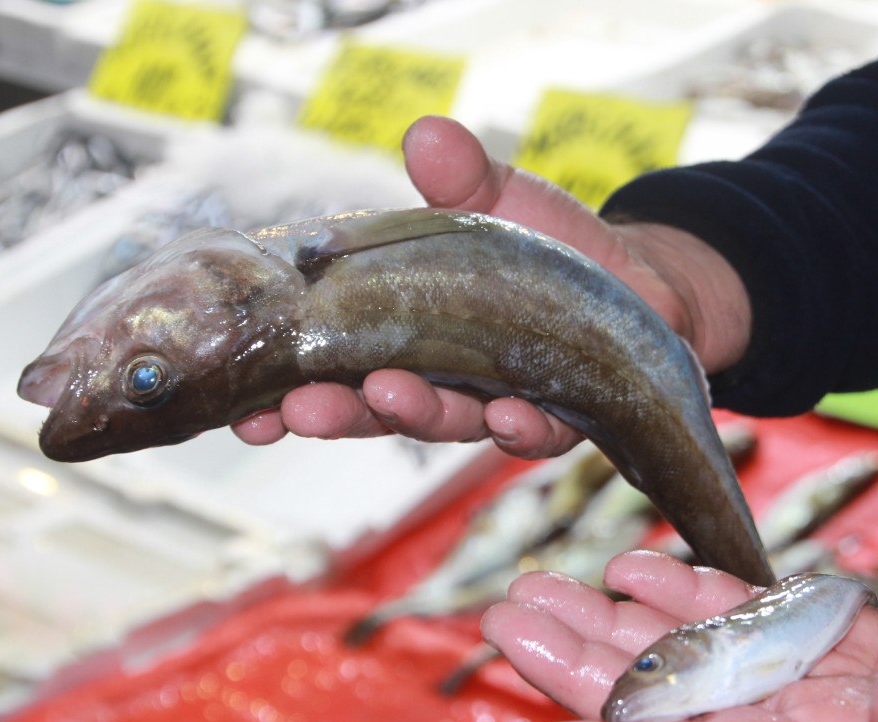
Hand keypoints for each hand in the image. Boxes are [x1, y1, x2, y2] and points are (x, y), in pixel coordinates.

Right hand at [231, 116, 749, 456]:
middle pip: (377, 408)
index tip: (245, 410)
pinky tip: (506, 417)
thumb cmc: (547, 247)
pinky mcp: (556, 415)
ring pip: (448, 422)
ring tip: (389, 397)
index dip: (291, 391)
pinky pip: (536, 431)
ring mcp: (495, 402)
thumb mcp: (499, 201)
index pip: (336, 370)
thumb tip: (427, 133)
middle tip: (298, 411)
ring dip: (416, 415)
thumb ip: (461, 177)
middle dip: (338, 412)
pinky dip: (521, 426)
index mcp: (404, 336)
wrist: (632, 282)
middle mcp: (440, 381)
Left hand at [481, 550, 877, 721]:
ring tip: (541, 587)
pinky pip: (749, 620)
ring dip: (616, 625)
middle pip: (672, 703)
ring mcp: (825, 687)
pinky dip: (691, 594)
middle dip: (584, 668)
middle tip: (504, 618)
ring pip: (696, 656)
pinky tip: (637, 570)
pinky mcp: (847, 645)